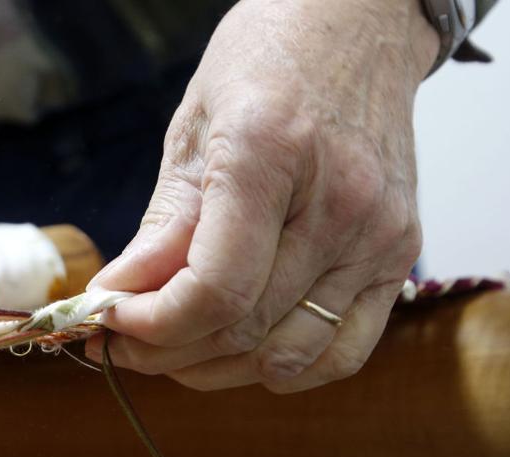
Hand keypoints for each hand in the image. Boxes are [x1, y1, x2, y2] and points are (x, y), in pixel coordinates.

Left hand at [85, 0, 439, 391]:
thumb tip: (118, 298)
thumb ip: (161, 225)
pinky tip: (242, 352)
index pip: (214, 292)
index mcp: (272, 155)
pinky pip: (343, 352)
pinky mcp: (399, 257)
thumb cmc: (267, 63)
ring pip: (288, 356)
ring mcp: (378, 236)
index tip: (110, 320)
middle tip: (122, 343)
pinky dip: (285, 369)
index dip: (151, 326)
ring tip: (173, 348)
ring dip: (217, 370)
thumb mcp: (192, 130)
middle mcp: (339, 203)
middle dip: (165, 352)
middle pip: (244, 330)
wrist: (357, 26)